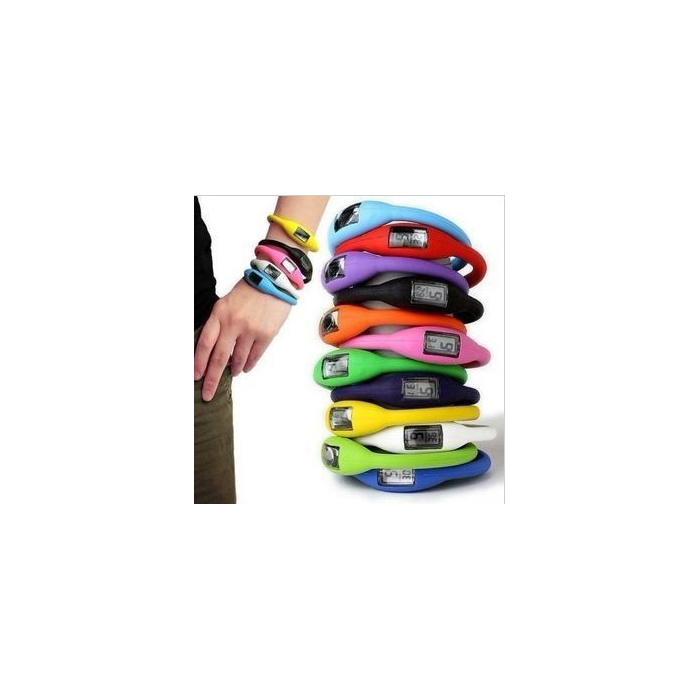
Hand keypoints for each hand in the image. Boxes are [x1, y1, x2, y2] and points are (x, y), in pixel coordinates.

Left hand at [194, 279, 291, 400]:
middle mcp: (233, 323)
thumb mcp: (226, 303)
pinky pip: (255, 356)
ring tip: (233, 373)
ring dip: (234, 369)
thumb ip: (219, 323)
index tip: (196, 377)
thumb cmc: (249, 291)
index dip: (199, 362)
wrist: (275, 281)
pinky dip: (249, 365)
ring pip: (238, 360)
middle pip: (219, 358)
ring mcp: (251, 330)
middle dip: (212, 379)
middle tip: (208, 394)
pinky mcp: (266, 334)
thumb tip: (215, 350)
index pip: (205, 343)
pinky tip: (246, 368)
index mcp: (220, 314)